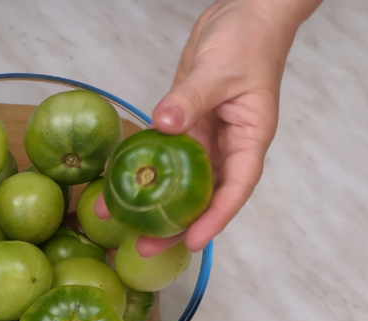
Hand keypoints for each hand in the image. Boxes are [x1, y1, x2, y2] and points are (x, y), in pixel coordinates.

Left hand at [96, 0, 319, 256]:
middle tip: (145, 249)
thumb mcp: (218, 70)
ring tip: (122, 227)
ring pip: (182, 181)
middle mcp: (229, 144)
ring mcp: (207, 136)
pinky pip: (165, 155)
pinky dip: (145, 170)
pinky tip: (118, 186)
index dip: (215, 219)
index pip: (235, 188)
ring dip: (156, 204)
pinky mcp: (187, 123)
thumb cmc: (247, 38)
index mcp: (249, 137)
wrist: (244, 11)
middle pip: (205, 195)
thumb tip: (166, 124)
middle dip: (177, 225)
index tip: (193, 242)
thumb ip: (190, 98)